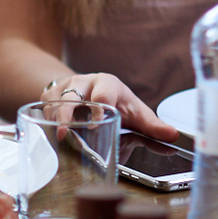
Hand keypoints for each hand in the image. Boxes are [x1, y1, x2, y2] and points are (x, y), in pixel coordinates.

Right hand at [44, 73, 179, 139]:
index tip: (95, 122)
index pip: (103, 93)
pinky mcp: (49, 94)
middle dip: (68, 113)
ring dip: (55, 118)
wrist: (90, 89)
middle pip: (73, 95)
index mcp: (107, 83)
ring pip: (55, 101)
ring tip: (58, 136)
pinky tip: (50, 131)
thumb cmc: (116, 103)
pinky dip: (45, 119)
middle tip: (66, 132)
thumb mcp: (135, 113)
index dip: (99, 107)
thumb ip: (153, 126)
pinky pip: (44, 106)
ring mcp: (64, 87)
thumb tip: (173, 135)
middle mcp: (84, 81)